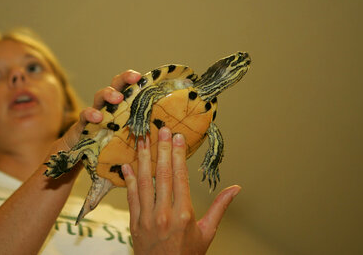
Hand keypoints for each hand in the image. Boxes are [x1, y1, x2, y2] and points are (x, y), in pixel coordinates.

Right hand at [49, 70, 141, 154]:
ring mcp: (94, 113)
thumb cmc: (110, 147)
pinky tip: (98, 117)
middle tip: (134, 79)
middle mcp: (108, 106)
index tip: (146, 77)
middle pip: (116, 85)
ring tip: (117, 98)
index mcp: (122, 107)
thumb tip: (171, 132)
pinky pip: (84, 115)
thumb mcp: (129, 138)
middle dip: (125, 79)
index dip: (137, 80)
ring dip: (109, 94)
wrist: (82, 157)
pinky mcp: (81, 124)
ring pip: (100, 96)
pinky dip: (90, 113)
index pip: (130, 88)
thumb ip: (145, 132)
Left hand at [122, 127, 240, 254]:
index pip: (180, 177)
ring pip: (144, 182)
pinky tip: (126, 165)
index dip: (178, 155)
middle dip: (162, 150)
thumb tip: (235, 188)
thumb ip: (219, 208)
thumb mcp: (207, 233)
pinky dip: (129, 181)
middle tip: (161, 129)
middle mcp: (164, 214)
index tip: (177, 137)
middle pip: (162, 175)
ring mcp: (147, 218)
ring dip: (143, 159)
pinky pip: (131, 197)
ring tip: (143, 140)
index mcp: (183, 214)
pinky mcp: (134, 223)